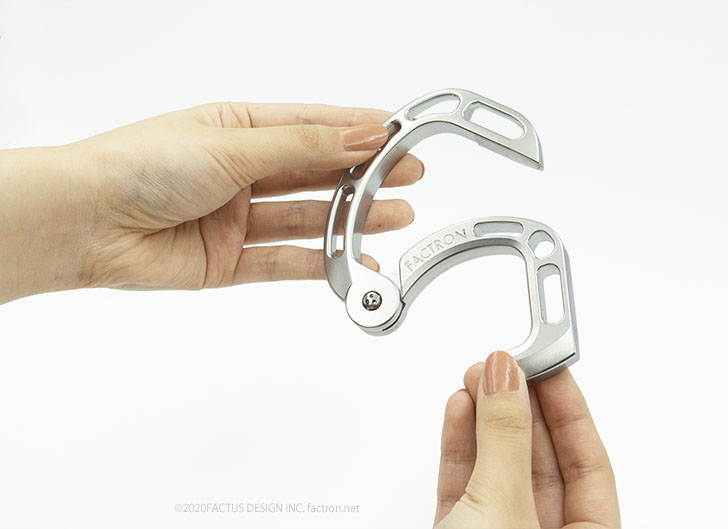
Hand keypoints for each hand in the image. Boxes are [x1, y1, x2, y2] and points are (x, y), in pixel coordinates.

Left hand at [0, 103, 421, 302]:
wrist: (85, 223)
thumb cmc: (141, 165)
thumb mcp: (232, 145)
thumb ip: (302, 149)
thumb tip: (361, 139)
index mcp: (239, 128)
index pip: (313, 127)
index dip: (358, 133)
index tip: (400, 137)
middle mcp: (241, 171)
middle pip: (316, 174)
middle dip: (365, 177)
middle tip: (409, 178)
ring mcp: (237, 218)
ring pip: (308, 218)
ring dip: (352, 219)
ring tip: (395, 217)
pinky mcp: (230, 261)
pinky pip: (286, 261)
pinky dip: (322, 263)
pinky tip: (356, 262)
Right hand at [433, 351, 619, 528]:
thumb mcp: (503, 506)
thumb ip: (505, 439)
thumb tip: (506, 382)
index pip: (590, 465)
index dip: (570, 410)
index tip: (550, 368)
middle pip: (541, 461)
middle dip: (519, 407)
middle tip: (506, 366)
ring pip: (498, 467)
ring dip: (485, 419)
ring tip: (478, 378)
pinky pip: (466, 482)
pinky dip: (461, 445)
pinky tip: (460, 410)